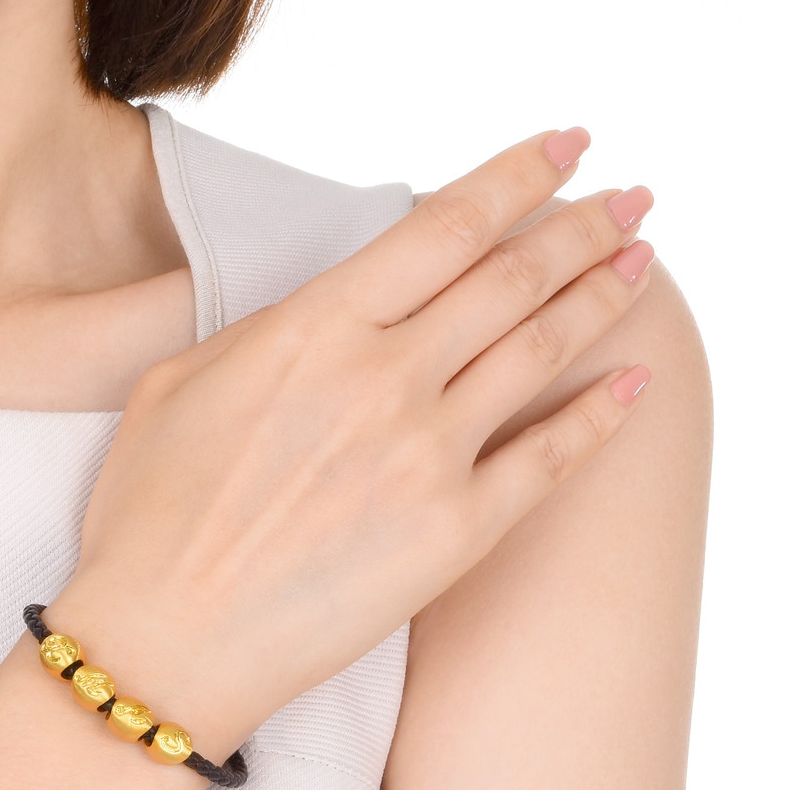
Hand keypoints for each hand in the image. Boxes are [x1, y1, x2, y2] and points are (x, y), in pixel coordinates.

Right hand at [45, 127, 653, 754]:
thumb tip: (330, 309)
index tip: (566, 146)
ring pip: (541, 351)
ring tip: (642, 264)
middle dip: (583, 226)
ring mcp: (428, 456)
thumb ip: (267, 329)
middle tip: (631, 196)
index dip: (518, 176)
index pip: (443, 226)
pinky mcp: (454, 534)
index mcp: (313, 329)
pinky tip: (634, 385)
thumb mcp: (177, 384)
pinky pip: (549, 459)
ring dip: (604, 296)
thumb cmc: (148, 516)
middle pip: (511, 278)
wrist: (162, 643)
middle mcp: (384, 378)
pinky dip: (600, 416)